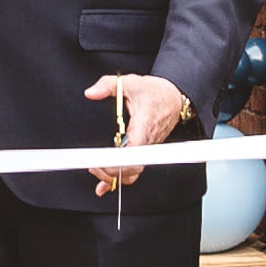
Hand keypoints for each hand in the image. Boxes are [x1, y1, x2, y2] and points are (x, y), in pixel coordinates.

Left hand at [84, 73, 194, 191]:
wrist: (174, 97)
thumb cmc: (155, 93)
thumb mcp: (130, 83)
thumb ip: (108, 85)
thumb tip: (91, 92)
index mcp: (143, 125)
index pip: (133, 150)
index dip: (118, 161)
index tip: (101, 162)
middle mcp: (147, 141)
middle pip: (132, 169)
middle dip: (110, 172)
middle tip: (92, 165)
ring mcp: (146, 149)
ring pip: (133, 174)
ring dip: (113, 177)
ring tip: (95, 170)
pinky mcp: (144, 152)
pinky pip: (133, 171)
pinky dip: (118, 179)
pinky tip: (104, 184)